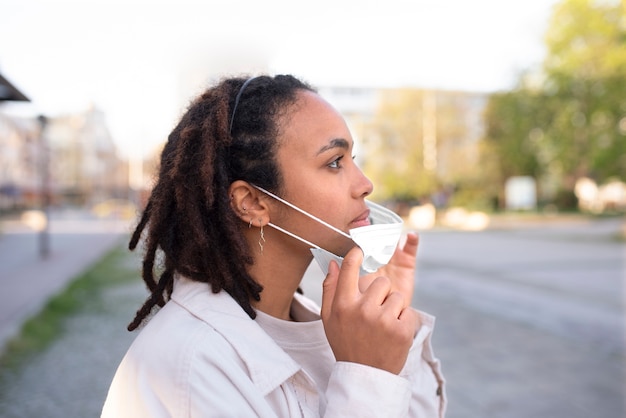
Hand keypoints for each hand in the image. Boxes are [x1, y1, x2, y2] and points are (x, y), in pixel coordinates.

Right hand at [321, 246, 419, 374]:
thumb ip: (330, 289)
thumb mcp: (329, 318)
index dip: (357, 254)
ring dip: (393, 308)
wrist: (365, 376)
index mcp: (343, 305)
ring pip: (397, 296)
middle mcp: (362, 310)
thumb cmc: (346, 342)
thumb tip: (334, 262)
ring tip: (383, 326)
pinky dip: (404, 322)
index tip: (362, 250)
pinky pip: (408, 312)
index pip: (350, 268)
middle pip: (381, 282)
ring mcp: (383, 320)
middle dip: (381, 293)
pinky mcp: (402, 330)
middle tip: (375, 311)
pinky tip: (392, 334)